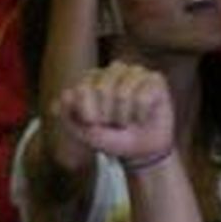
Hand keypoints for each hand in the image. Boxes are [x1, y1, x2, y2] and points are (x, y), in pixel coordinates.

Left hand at [52, 61, 174, 164]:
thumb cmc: (110, 138)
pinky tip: (142, 116)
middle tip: (113, 122)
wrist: (140, 152)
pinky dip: (140, 115)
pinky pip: (142, 98)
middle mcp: (113, 69)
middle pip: (102, 89)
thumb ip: (68, 115)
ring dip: (123, 117)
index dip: (87, 114)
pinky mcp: (155, 80)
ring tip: (127, 120)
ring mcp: (135, 72)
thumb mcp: (83, 132)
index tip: (94, 123)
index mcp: (92, 78)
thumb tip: (65, 95)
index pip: (81, 89)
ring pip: (123, 94)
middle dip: (106, 116)